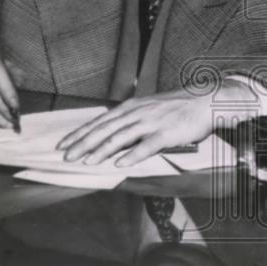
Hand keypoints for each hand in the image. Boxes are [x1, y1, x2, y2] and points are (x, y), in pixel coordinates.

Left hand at [56, 82, 246, 166]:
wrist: (204, 101)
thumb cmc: (176, 107)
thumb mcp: (149, 108)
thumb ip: (130, 120)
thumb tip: (111, 133)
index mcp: (131, 107)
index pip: (99, 121)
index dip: (80, 132)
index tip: (62, 143)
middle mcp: (137, 113)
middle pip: (105, 129)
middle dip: (83, 143)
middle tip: (66, 156)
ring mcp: (151, 122)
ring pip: (121, 137)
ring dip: (102, 150)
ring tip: (87, 161)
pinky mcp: (166, 133)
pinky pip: (146, 145)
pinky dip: (132, 155)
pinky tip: (120, 164)